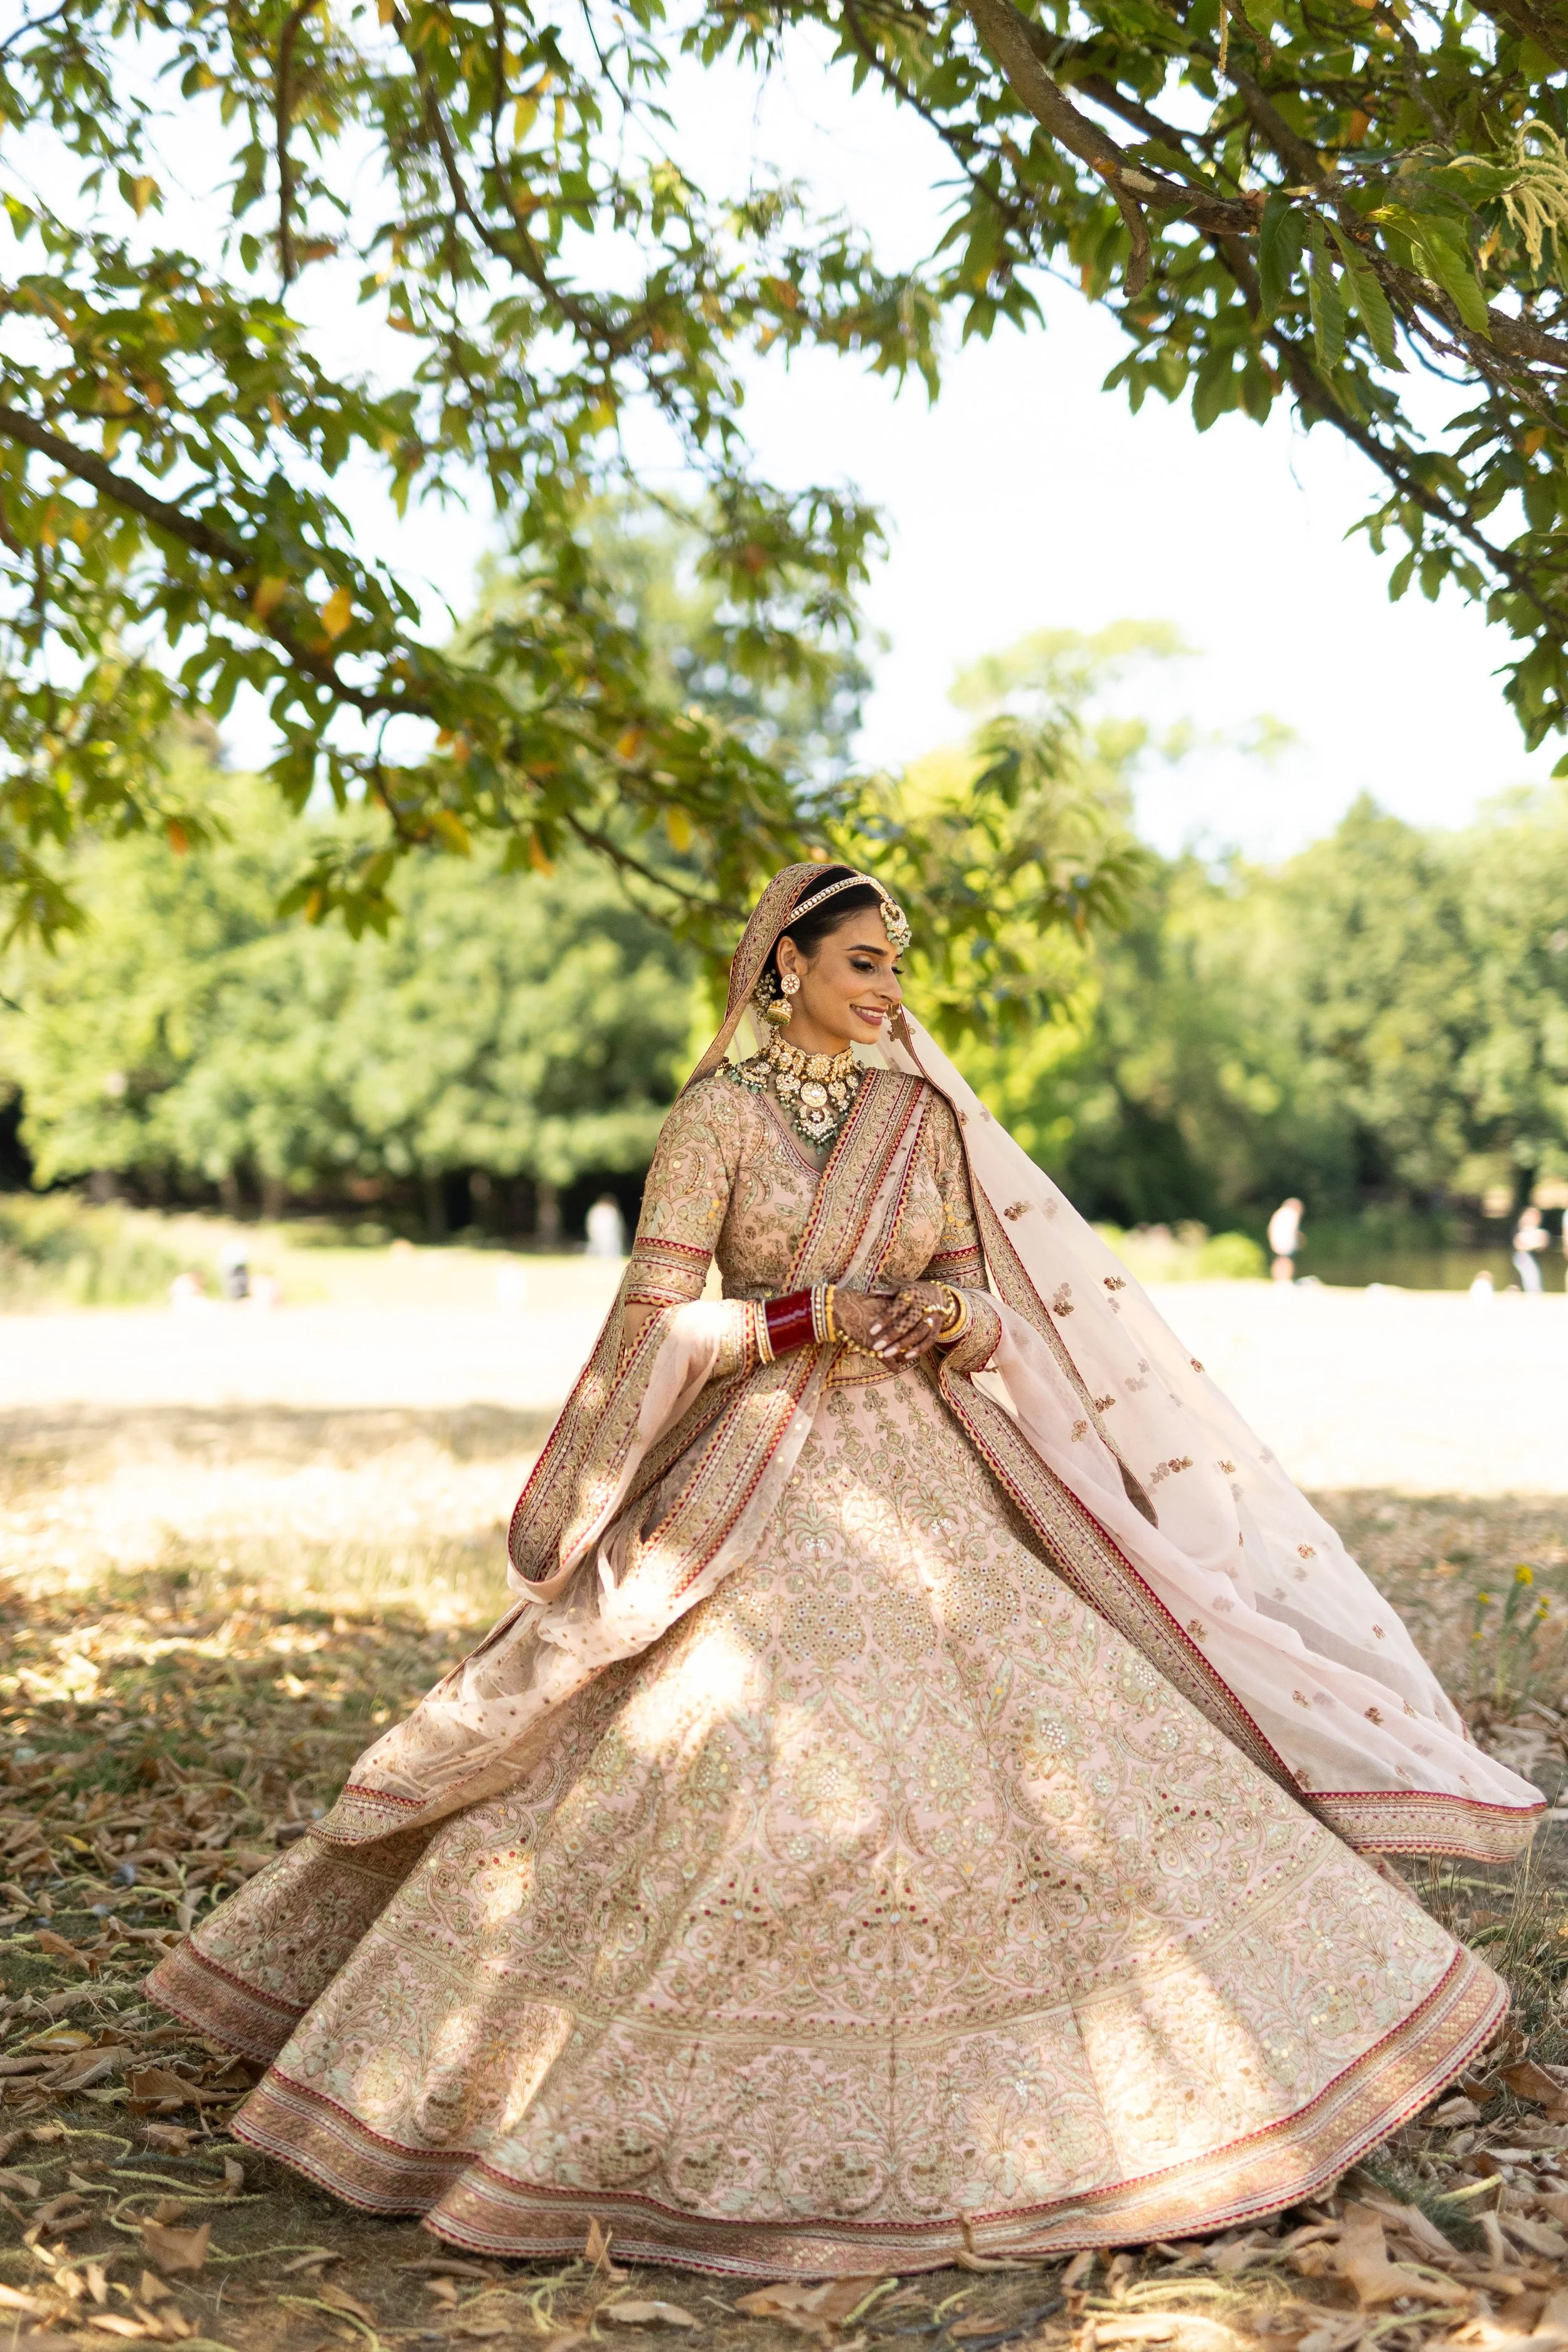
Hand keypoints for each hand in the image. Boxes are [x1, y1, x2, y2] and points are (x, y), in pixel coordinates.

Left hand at [833, 1282, 949, 1361]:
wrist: (938, 1294)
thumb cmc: (911, 1293)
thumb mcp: (900, 1288)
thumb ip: (887, 1292)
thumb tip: (872, 1294)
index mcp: (911, 1294)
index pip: (897, 1307)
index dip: (885, 1319)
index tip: (872, 1331)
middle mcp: (923, 1305)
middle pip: (908, 1322)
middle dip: (892, 1336)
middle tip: (876, 1347)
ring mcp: (932, 1317)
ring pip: (918, 1333)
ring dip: (903, 1345)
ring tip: (887, 1355)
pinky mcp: (938, 1327)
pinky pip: (929, 1340)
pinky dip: (918, 1350)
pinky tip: (905, 1357)